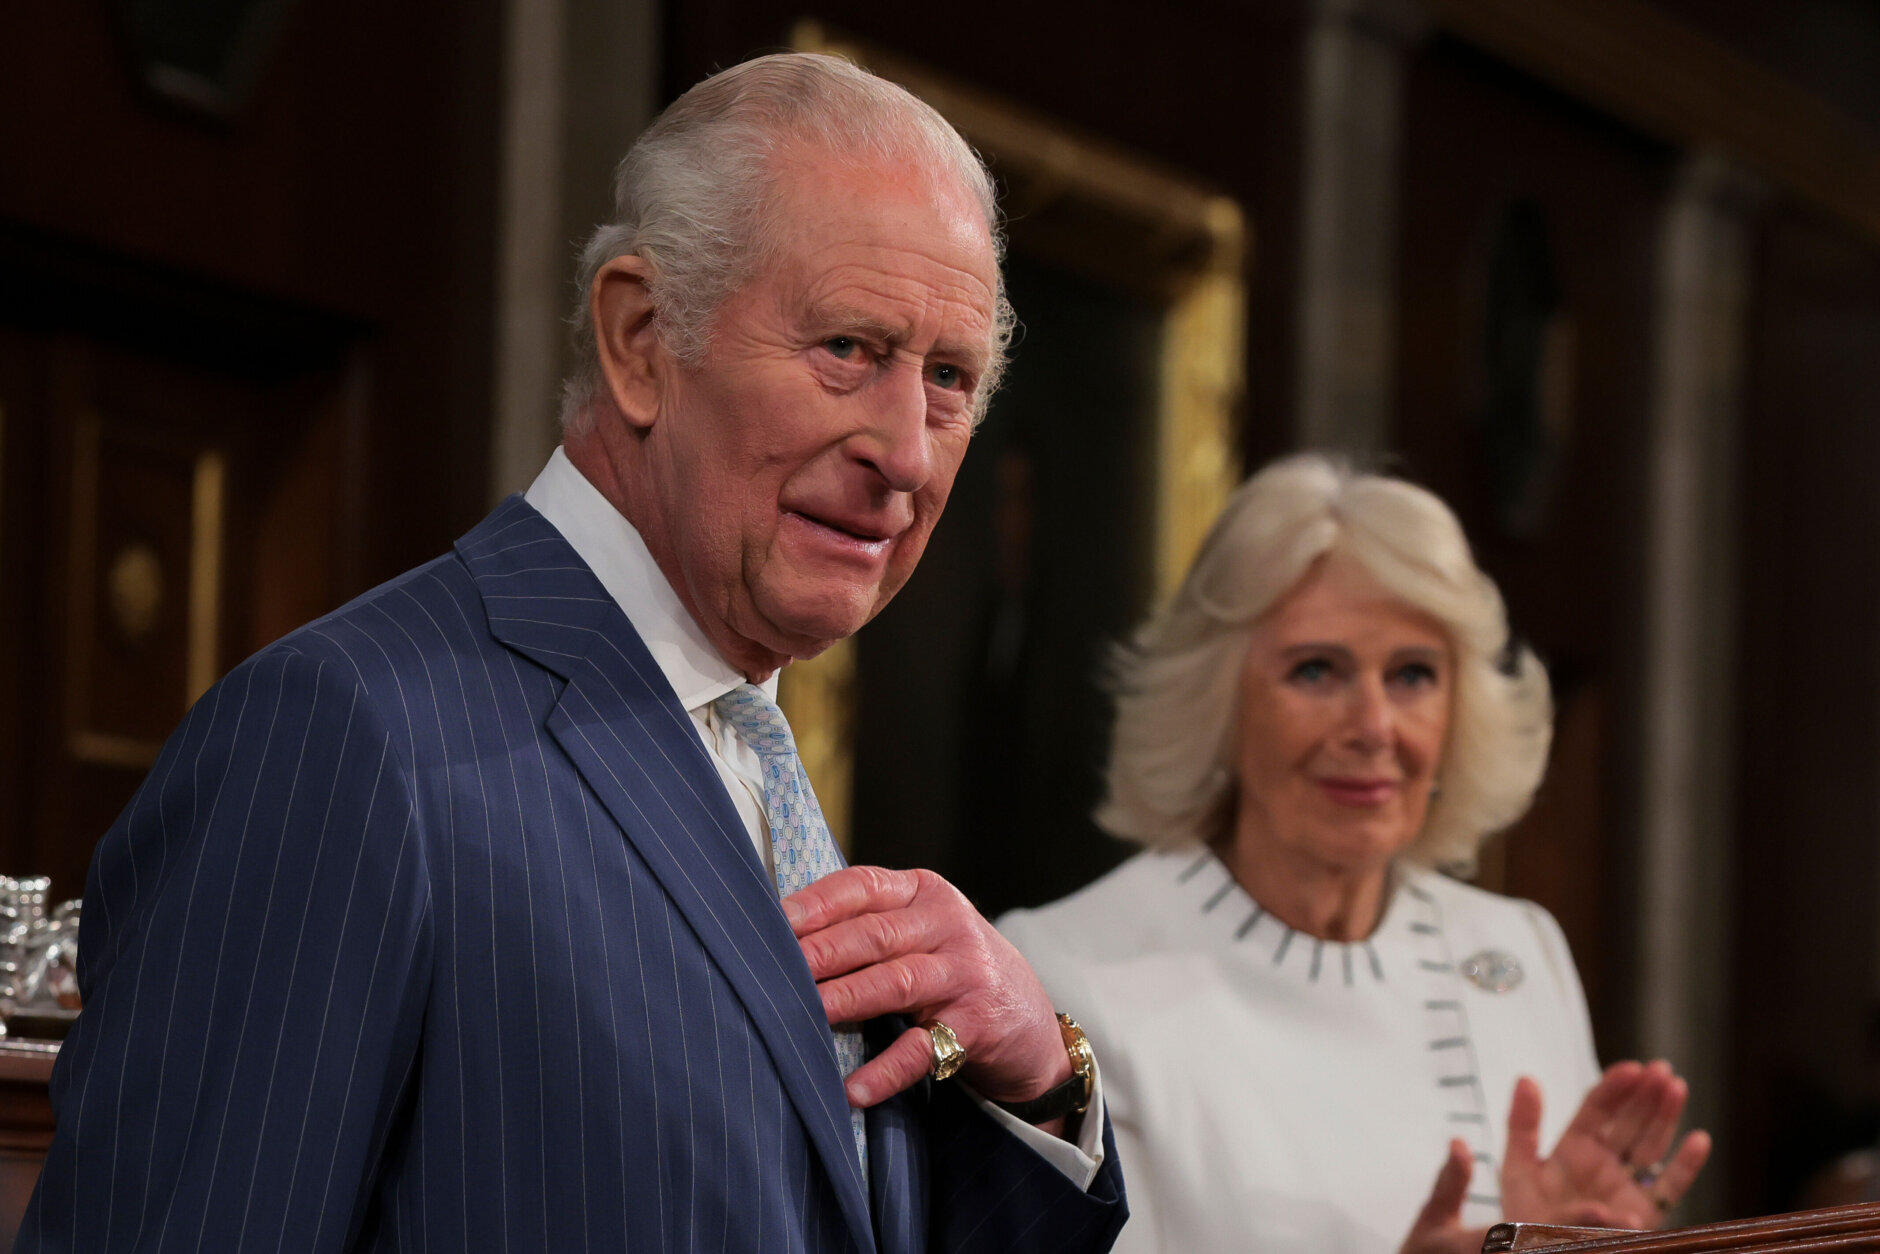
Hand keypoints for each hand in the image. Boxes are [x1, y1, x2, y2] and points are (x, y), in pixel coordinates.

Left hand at [784, 866, 1073, 1117]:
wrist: (1031, 1022)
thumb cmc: (953, 969)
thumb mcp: (921, 930)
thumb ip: (868, 924)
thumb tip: (780, 938)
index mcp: (924, 893)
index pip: (863, 887)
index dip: (816, 904)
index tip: (773, 920)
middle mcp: (948, 925)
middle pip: (874, 935)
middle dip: (820, 952)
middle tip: (775, 969)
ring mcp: (965, 975)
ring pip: (896, 982)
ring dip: (846, 998)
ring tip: (804, 1014)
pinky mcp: (976, 1026)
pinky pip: (924, 1050)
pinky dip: (887, 1071)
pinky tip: (854, 1089)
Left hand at [1398, 1062, 1710, 1253]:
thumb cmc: (1526, 1218)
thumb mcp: (1517, 1168)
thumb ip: (1522, 1125)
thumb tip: (1526, 1077)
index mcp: (1574, 1148)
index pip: (1598, 1109)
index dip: (1615, 1087)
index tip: (1632, 1068)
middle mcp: (1605, 1163)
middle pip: (1630, 1122)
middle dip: (1645, 1094)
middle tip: (1661, 1068)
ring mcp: (1627, 1187)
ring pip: (1652, 1145)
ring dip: (1666, 1117)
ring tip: (1677, 1087)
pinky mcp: (1647, 1216)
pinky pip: (1669, 1188)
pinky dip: (1686, 1165)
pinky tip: (1699, 1139)